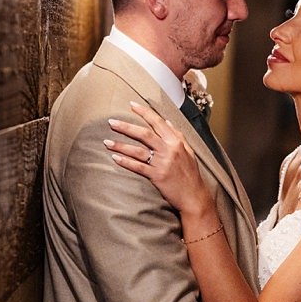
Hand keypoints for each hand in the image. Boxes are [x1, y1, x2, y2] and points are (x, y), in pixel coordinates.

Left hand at [107, 102, 213, 216]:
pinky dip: (126, 162)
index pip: (158, 122)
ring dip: (120, 145)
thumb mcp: (188, 151)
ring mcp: (163, 163)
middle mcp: (169, 149)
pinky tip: (115, 158)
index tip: (131, 105)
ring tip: (106, 142)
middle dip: (126, 127)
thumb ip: (177, 135)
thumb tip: (167, 121)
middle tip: (111, 122)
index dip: (144, 112)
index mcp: (176, 141)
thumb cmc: (190, 174)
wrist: (194, 196)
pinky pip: (138, 167)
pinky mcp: (157, 176)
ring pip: (138, 150)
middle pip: (144, 134)